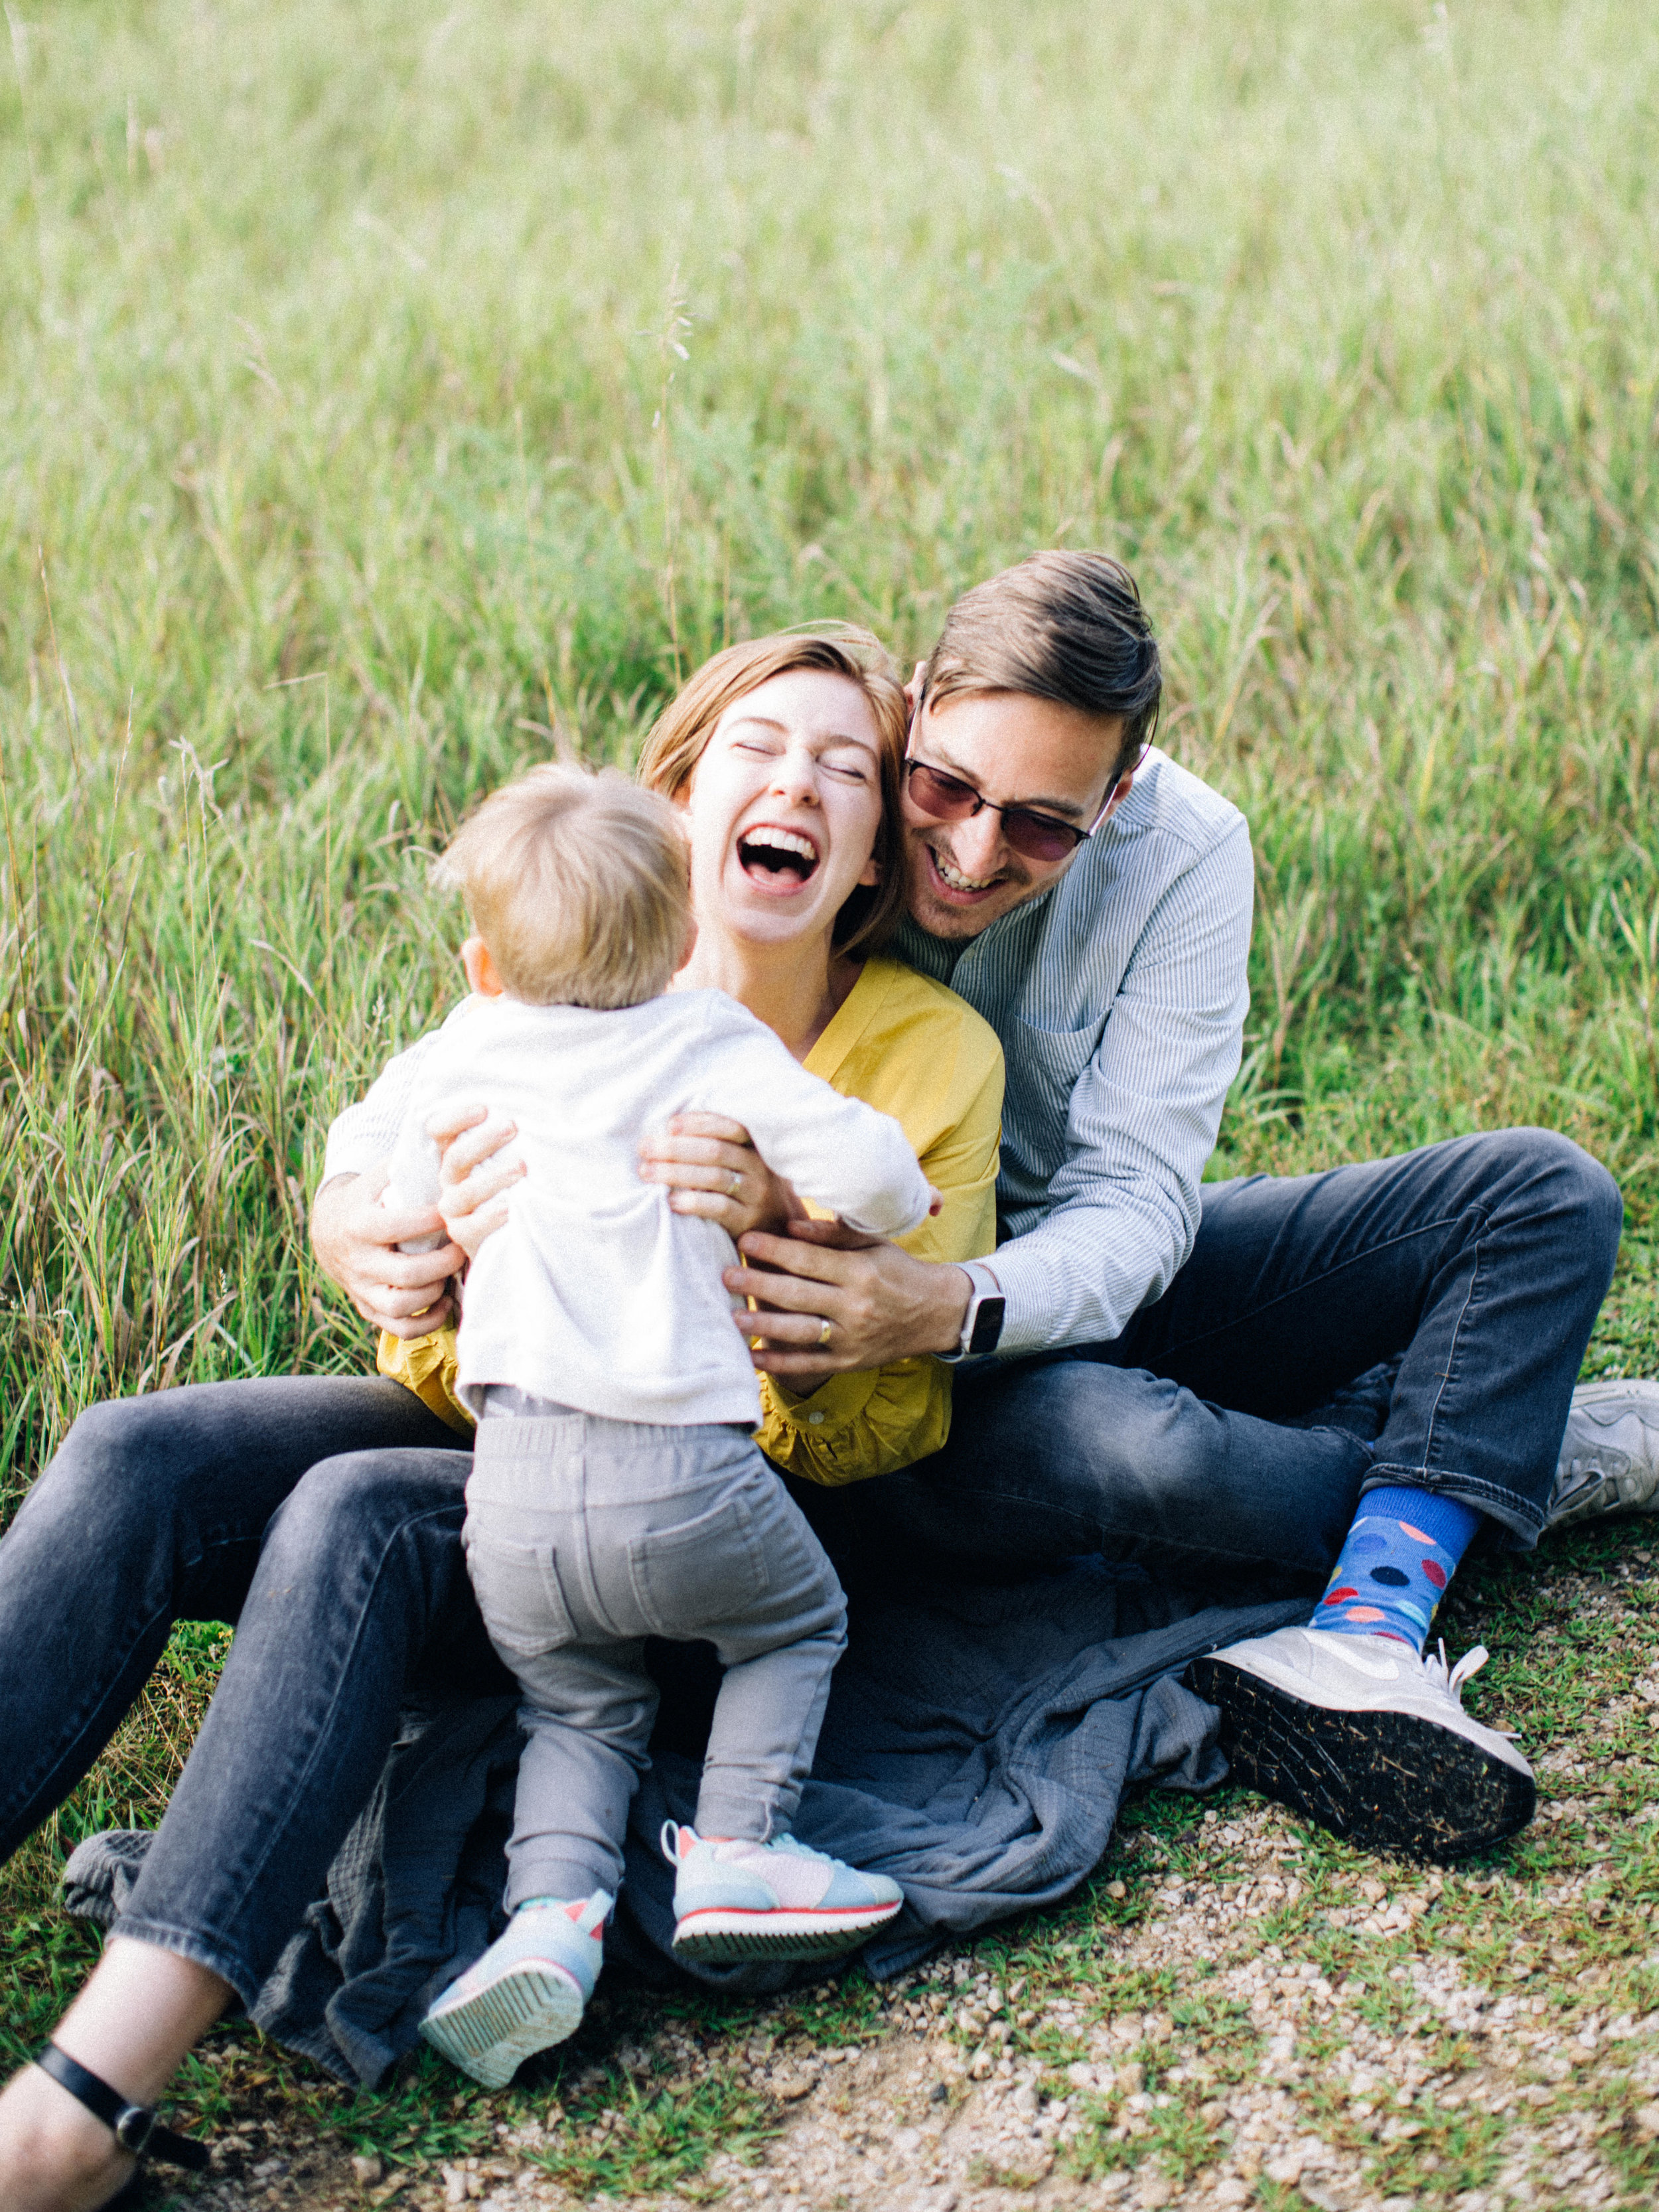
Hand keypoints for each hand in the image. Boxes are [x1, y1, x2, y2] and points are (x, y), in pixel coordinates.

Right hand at [310, 1167, 464, 1337]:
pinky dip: (426, 1322)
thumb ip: (408, 1164)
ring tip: (453, 1273)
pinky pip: (398, 1328)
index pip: (400, 1226)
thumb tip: (450, 1141)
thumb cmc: (368, 1196)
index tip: (456, 1209)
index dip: (434, 1221)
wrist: (329, 1228)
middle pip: (407, 1274)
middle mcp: (358, 1261)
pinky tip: (444, 1301)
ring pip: (402, 1306)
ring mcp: (362, 1289)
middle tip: (464, 1246)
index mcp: (359, 1224)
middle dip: (444, 1262)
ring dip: (436, 1291)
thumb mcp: (379, 1176)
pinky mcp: (368, 1308)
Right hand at [429, 1103, 525, 1261]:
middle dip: (484, 1141)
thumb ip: (508, 1135)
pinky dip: (491, 1217)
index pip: (440, 1130)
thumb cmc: (511, 1183)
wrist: (507, 1232)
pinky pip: (473, 1226)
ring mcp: (453, 1208)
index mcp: (455, 1154)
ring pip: (466, 1191)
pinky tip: (510, 1208)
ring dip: (494, 1177)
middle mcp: (449, 1179)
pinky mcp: (463, 1234)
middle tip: (512, 1127)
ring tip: (521, 1167)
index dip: (456, 1118)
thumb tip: (539, 1105)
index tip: (483, 1108)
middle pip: (456, 1157)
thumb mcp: (506, 1156)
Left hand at [638, 1113, 802, 1238]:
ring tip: (647, 1172)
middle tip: (645, 1148)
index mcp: (753, 1147)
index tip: (670, 1125)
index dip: (699, 1123)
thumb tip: (668, 1129)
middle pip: (715, 1151)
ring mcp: (754, 1194)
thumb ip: (715, 1144)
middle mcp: (757, 1168)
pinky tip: (671, 1202)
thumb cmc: (742, 1186)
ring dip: (676, 1173)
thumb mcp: (738, 1162)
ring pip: (714, 1177)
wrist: (772, 1226)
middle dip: (676, 1148)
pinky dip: (693, 1203)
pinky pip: (720, 1208)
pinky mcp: (747, 1220)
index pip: (730, 1127)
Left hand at [723, 1220, 973, 1382]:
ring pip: (801, 1332)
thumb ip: (832, 1234)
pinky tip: (752, 1358)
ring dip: (764, 1325)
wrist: (935, 1313)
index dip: (775, 1249)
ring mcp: (852, 1338)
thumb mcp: (873, 1243)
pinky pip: (810, 1365)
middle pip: (799, 1294)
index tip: (746, 1239)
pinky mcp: (849, 1362)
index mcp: (860, 1272)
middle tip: (726, 1274)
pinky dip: (780, 1363)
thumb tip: (791, 1225)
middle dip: (759, 1284)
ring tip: (733, 1316)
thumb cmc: (896, 1270)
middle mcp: (856, 1306)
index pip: (809, 1260)